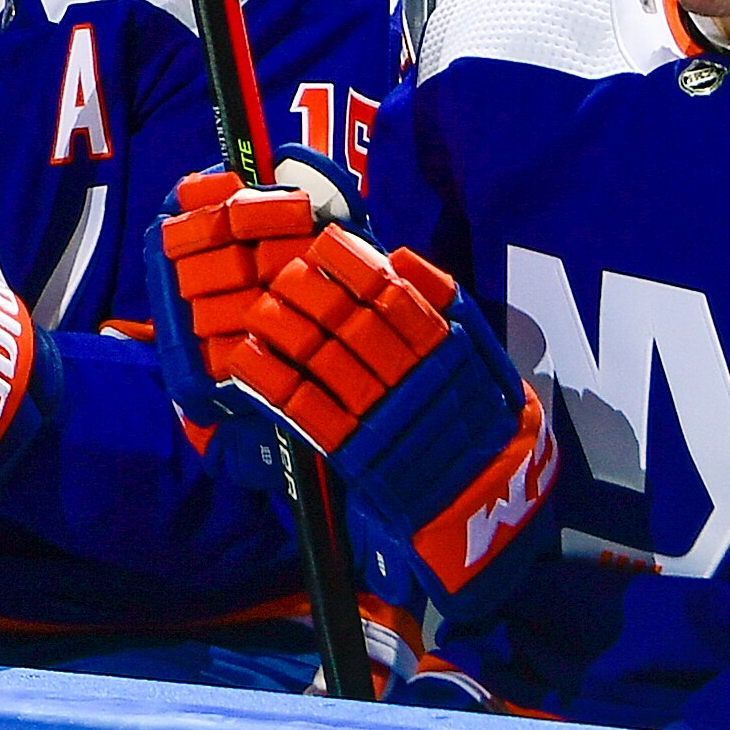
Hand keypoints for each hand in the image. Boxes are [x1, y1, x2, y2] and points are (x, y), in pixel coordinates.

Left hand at [153, 168, 557, 600]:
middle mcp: (410, 374)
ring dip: (282, 331)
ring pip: (321, 361)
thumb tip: (397, 257)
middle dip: (308, 291)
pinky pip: (307, 412)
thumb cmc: (476, 403)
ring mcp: (380, 414)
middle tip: (281, 272)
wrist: (482, 484)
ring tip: (258, 309)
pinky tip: (247, 358)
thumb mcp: (477, 343)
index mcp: (442, 343)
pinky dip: (273, 383)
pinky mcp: (354, 452)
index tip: (320, 245)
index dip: (349, 265)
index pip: (388, 291)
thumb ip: (443, 299)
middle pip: (349, 322)